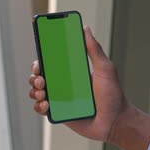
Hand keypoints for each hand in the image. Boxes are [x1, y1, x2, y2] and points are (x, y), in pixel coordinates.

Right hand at [29, 26, 129, 142]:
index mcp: (72, 71)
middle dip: (34, 75)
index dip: (42, 59)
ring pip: (36, 91)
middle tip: (41, 78)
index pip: (51, 61)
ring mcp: (60, 99)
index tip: (40, 59)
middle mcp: (64, 83)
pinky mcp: (58, 113)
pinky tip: (47, 105)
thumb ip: (94, 49)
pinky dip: (39, 106)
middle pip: (39, 75)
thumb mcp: (105, 68)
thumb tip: (85, 28)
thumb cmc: (112, 95)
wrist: (115, 121)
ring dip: (34, 90)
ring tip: (43, 92)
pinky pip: (40, 109)